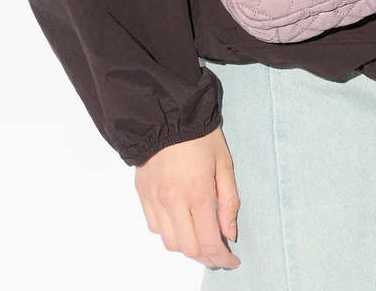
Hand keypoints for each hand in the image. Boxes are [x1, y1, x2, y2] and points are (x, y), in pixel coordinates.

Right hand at [134, 125, 240, 269]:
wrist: (165, 113)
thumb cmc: (200, 135)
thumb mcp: (224, 162)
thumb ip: (229, 200)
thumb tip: (229, 233)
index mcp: (197, 192)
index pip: (209, 241)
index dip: (222, 258)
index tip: (231, 261)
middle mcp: (173, 201)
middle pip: (189, 248)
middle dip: (206, 256)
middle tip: (219, 252)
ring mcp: (155, 200)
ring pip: (170, 242)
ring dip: (187, 247)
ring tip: (201, 237)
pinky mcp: (143, 195)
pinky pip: (155, 227)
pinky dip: (170, 232)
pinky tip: (181, 221)